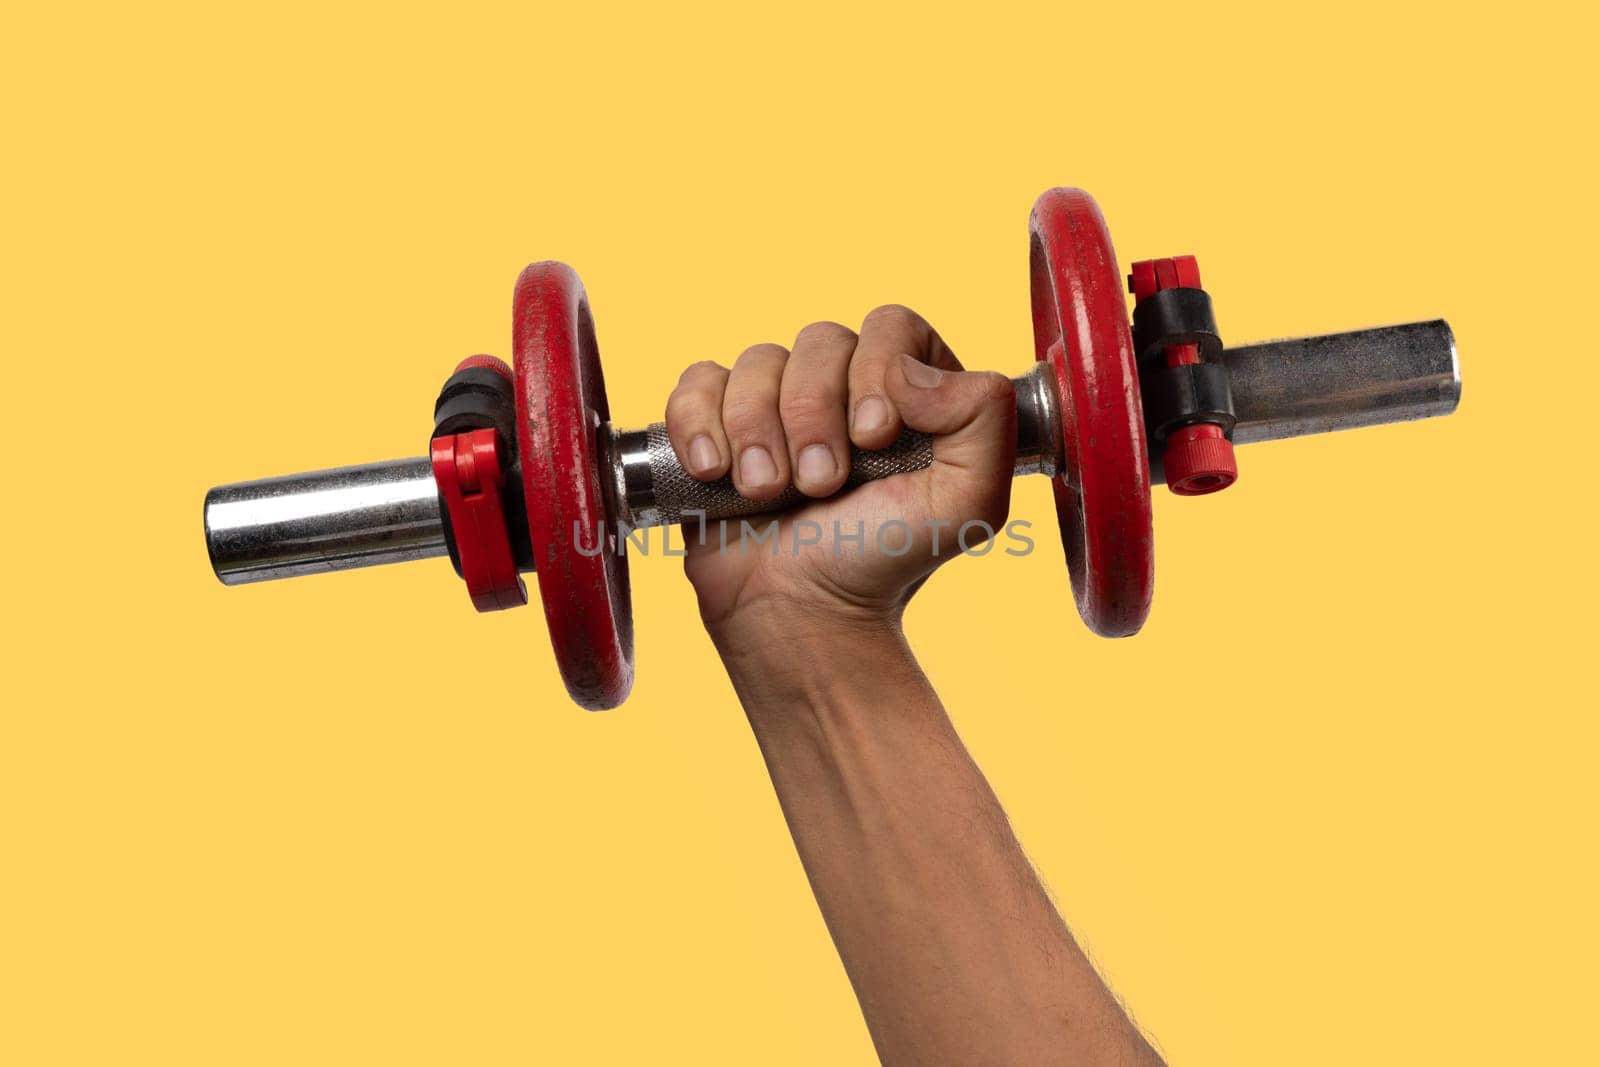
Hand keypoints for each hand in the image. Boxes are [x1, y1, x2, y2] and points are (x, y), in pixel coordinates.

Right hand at [662, 305, 1015, 643]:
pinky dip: (699, 423)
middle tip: (821, 485)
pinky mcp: (718, 425)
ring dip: (758, 430)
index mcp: (912, 390)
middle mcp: (845, 386)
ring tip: (767, 492)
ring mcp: (778, 403)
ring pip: (757, 361)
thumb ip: (984, 419)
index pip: (893, 327)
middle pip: (820, 340)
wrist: (801, 614)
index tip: (873, 436)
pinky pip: (697, 382)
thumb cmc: (882, 561)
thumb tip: (911, 369)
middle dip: (814, 415)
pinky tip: (714, 472)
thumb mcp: (970, 503)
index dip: (877, 368)